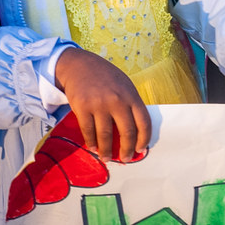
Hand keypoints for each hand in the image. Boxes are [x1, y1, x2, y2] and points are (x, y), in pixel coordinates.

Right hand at [54, 48, 150, 162]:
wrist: (80, 65)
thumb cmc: (106, 78)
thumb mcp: (125, 86)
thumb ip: (131, 105)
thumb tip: (136, 131)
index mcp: (132, 96)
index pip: (144, 122)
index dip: (144, 139)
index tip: (140, 149)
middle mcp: (118, 101)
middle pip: (127, 132)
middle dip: (126, 150)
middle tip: (125, 159)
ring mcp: (99, 104)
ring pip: (106, 135)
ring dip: (106, 150)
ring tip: (106, 158)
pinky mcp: (82, 107)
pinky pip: (88, 131)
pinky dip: (91, 142)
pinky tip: (93, 148)